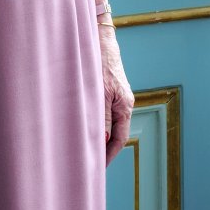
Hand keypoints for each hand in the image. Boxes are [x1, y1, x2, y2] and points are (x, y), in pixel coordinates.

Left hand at [99, 14, 133, 165]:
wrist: (100, 40)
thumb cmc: (100, 64)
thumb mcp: (100, 92)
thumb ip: (102, 117)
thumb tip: (103, 140)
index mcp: (125, 106)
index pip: (120, 139)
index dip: (109, 155)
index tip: (98, 168)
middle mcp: (124, 104)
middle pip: (116, 133)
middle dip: (103, 149)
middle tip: (89, 164)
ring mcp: (117, 97)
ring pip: (109, 124)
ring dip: (98, 136)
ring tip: (84, 150)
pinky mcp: (109, 91)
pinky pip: (104, 113)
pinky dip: (96, 124)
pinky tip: (83, 127)